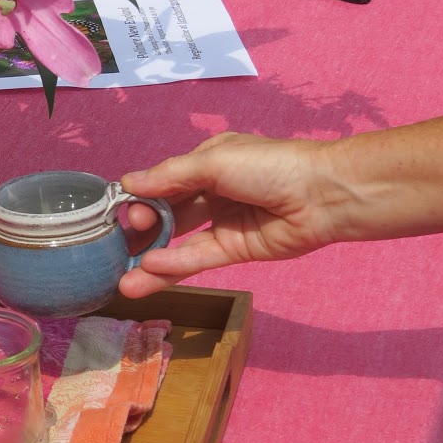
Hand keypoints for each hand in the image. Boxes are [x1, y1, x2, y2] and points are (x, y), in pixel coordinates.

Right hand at [117, 132, 344, 294]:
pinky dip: (174, 266)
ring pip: (180, 244)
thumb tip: (127, 185)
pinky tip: (148, 274)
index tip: (120, 211)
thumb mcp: (214, 162)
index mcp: (207, 163)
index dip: (141, 197)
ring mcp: (224, 224)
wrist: (322, 195)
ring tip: (122, 280)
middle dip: (142, 229)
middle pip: (168, 214)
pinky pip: (199, 259)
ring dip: (151, 260)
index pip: (163, 182)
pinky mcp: (236, 251)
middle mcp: (212, 192)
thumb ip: (169, 177)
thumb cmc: (269, 166)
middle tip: (123, 241)